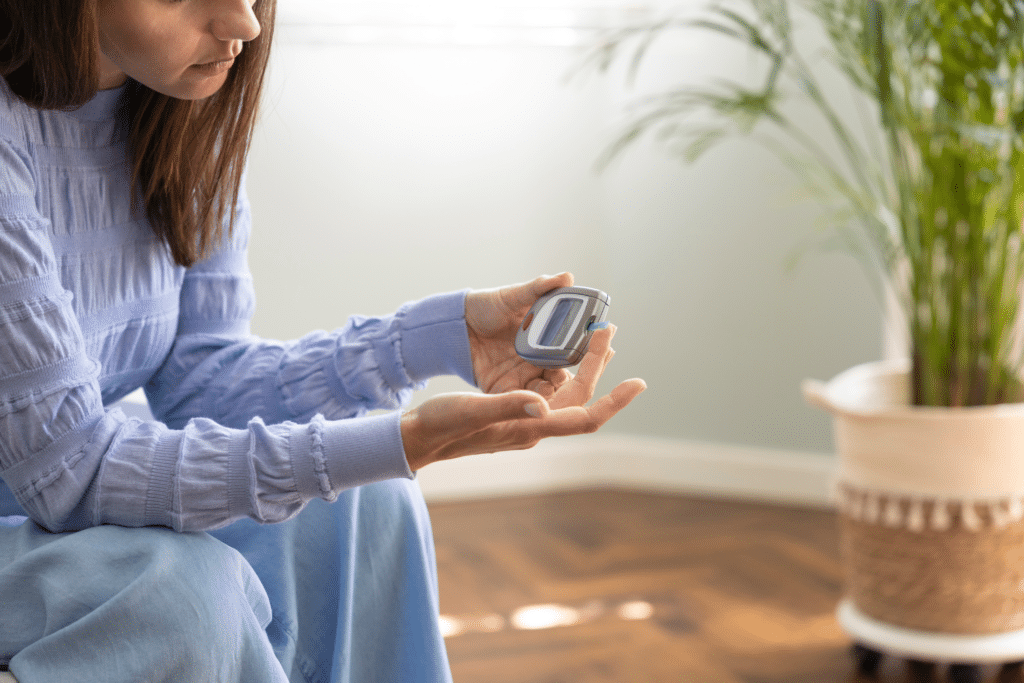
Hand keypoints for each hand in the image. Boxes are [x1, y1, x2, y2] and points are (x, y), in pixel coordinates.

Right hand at [401, 323, 645, 470]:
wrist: (418, 439)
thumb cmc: (442, 426)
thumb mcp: (473, 409)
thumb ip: (508, 406)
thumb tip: (542, 403)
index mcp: (531, 428)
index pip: (586, 418)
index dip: (615, 401)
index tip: (639, 382)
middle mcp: (534, 427)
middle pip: (581, 399)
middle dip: (599, 367)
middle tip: (608, 332)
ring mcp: (524, 422)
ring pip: (567, 395)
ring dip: (584, 368)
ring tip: (597, 341)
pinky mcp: (513, 415)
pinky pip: (550, 392)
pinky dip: (562, 371)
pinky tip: (559, 355)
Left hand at [464, 272, 576, 398]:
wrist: (456, 323)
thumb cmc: (488, 306)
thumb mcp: (513, 296)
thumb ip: (538, 288)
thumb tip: (566, 276)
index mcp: (547, 340)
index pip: (571, 353)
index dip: (582, 357)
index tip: (590, 359)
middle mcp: (538, 362)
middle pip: (560, 377)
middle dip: (565, 382)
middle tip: (562, 377)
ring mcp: (521, 377)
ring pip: (542, 393)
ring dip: (547, 395)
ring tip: (546, 391)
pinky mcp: (503, 389)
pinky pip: (516, 401)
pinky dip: (523, 404)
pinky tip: (525, 402)